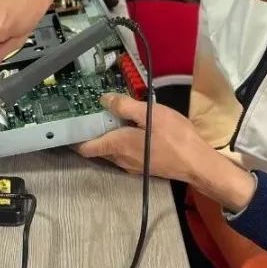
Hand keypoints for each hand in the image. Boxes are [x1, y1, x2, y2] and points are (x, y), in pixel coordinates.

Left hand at [74, 94, 256, 213]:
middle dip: (92, 134)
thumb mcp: (150, 114)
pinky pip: (125, 154)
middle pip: (98, 149)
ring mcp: (132, 166)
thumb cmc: (174, 137)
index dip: (74, 138)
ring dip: (108, 138)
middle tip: (91, 114)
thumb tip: (103, 100)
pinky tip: (131, 130)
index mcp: (117, 146)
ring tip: (111, 118)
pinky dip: (121, 143)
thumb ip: (124, 106)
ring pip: (111, 152)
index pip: (86, 147)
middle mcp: (120, 160)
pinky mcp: (144, 168)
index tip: (68, 126)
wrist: (198, 164)